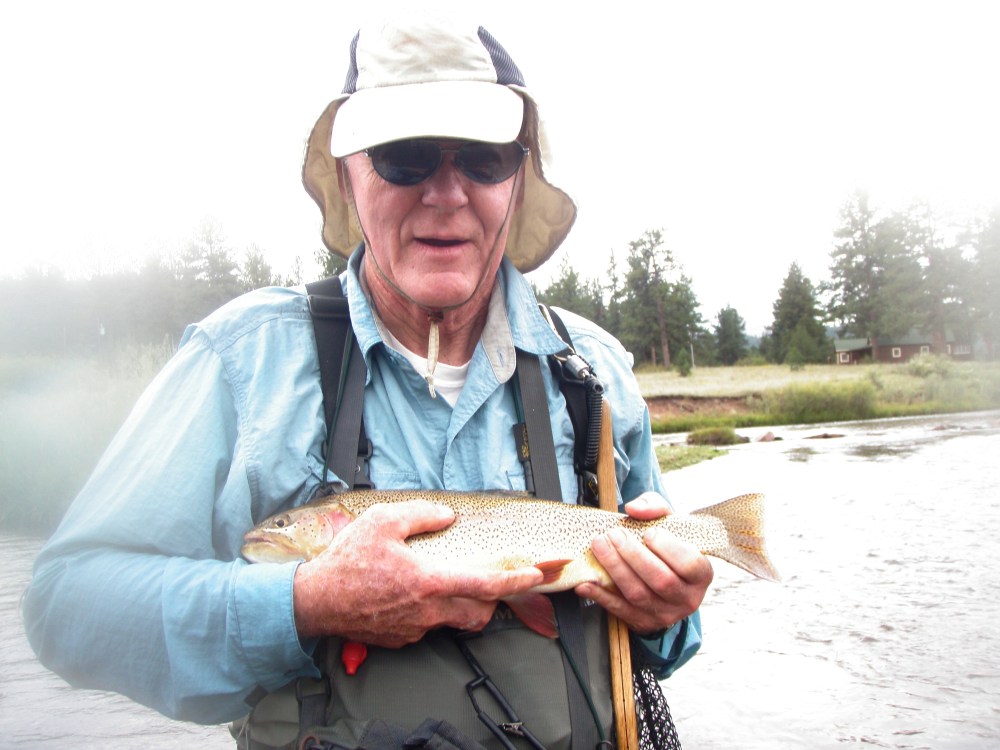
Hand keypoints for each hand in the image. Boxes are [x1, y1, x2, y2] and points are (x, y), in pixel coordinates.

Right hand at [293, 499, 542, 646]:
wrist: (314, 601)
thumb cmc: (347, 561)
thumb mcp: (383, 521)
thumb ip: (421, 514)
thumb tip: (446, 516)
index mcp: (429, 582)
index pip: (487, 585)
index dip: (517, 580)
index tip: (536, 574)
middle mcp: (427, 611)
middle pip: (479, 612)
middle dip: (493, 599)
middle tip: (496, 582)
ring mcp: (414, 629)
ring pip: (454, 621)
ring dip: (462, 606)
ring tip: (452, 586)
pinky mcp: (400, 639)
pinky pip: (427, 628)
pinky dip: (431, 613)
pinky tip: (413, 596)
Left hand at [575, 492, 712, 634]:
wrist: (664, 574)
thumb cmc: (667, 544)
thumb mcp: (668, 521)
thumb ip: (655, 507)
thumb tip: (634, 509)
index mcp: (701, 574)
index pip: (690, 564)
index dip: (668, 548)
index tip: (648, 533)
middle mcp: (687, 598)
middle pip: (660, 580)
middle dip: (633, 555)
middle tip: (613, 534)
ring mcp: (665, 614)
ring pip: (638, 595)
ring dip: (615, 569)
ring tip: (599, 546)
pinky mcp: (643, 622)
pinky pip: (619, 611)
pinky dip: (600, 596)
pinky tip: (585, 582)